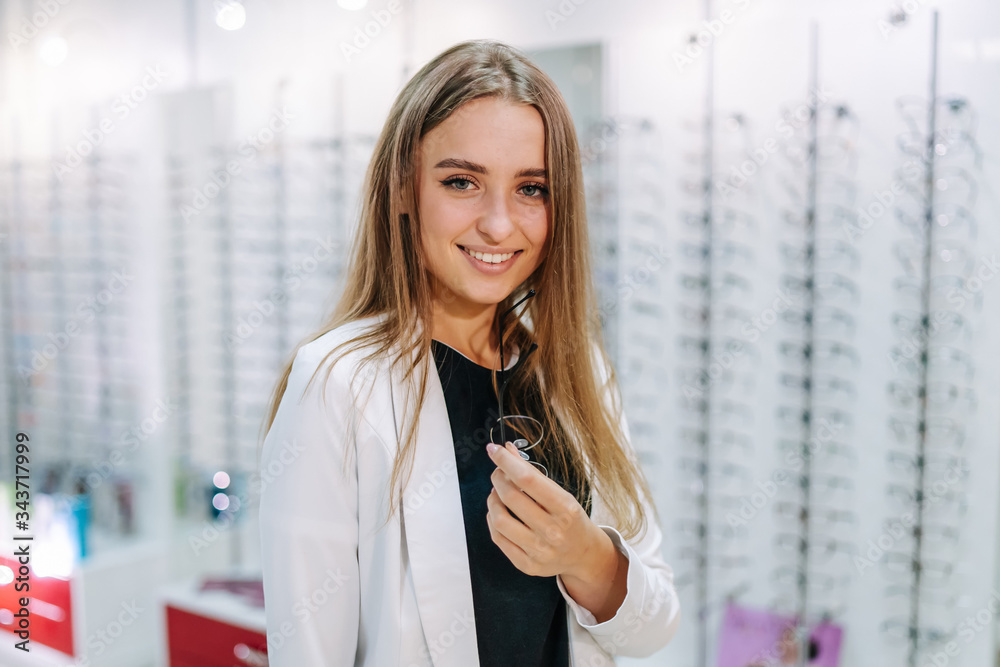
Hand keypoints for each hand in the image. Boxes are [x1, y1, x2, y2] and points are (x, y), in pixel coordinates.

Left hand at [485, 441, 608, 579]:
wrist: (584, 555)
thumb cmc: (571, 519)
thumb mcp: (560, 493)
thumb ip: (533, 473)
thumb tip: (507, 450)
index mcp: (565, 508)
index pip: (528, 479)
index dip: (506, 461)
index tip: (494, 450)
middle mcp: (553, 531)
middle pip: (510, 497)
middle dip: (498, 478)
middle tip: (498, 473)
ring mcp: (539, 550)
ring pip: (500, 519)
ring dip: (492, 500)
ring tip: (497, 494)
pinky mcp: (527, 565)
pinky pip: (498, 538)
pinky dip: (492, 520)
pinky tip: (498, 512)